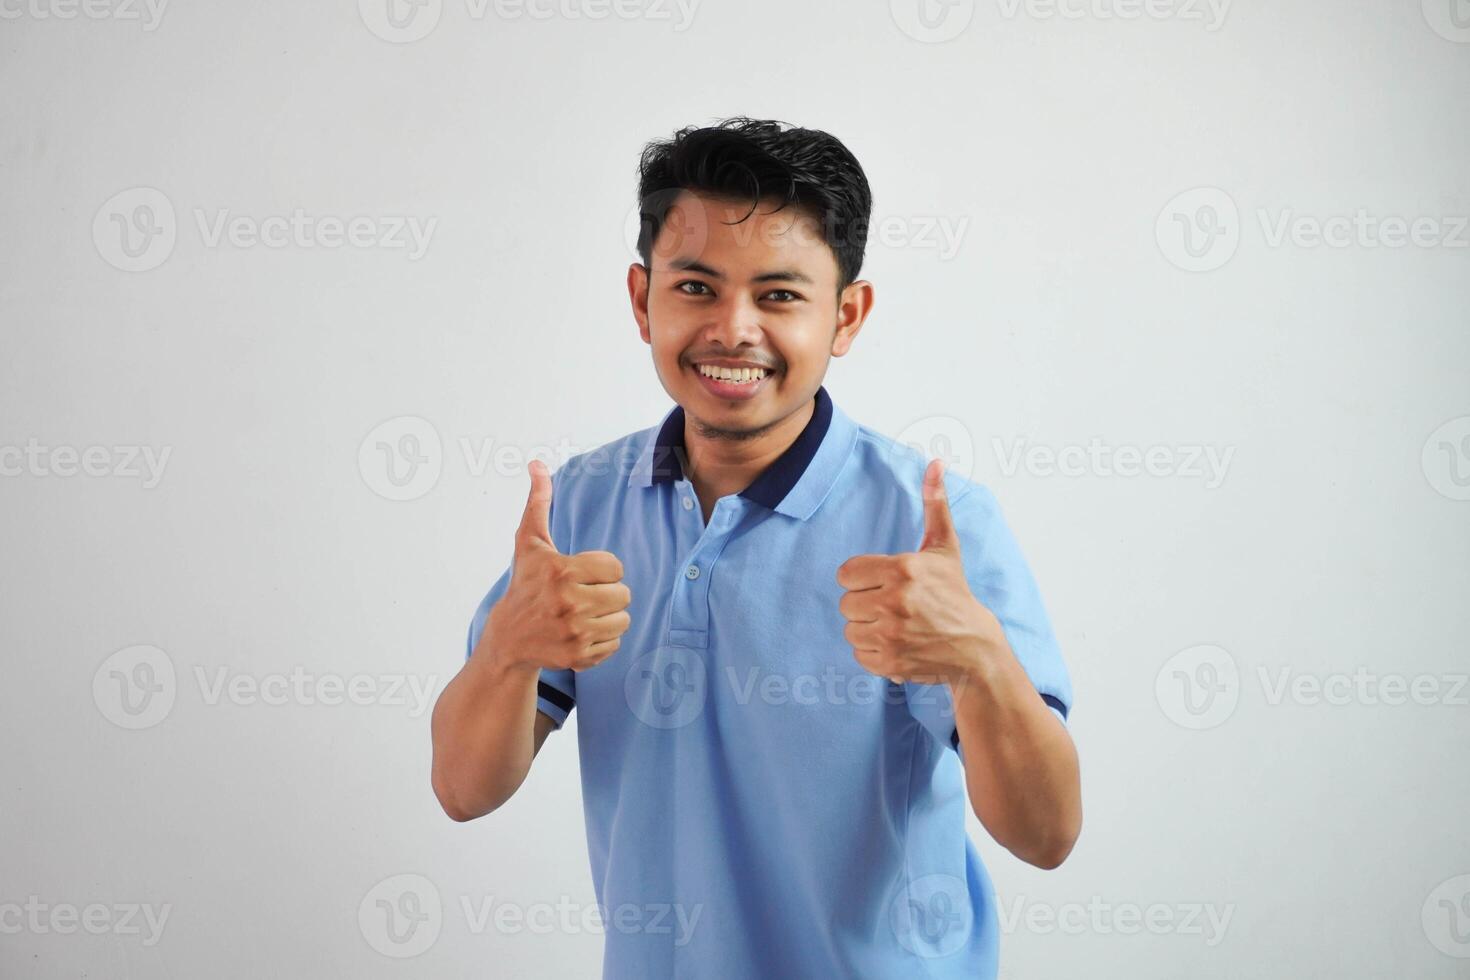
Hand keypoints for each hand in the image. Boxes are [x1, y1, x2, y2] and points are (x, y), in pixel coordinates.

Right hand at [481, 459, 631, 672]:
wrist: (508, 638)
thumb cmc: (524, 584)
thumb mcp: (530, 543)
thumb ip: (539, 503)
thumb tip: (536, 464)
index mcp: (561, 572)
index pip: (616, 567)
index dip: (601, 570)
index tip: (580, 574)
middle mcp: (568, 604)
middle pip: (623, 594)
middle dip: (606, 593)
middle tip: (582, 596)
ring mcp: (574, 633)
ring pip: (624, 620)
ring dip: (608, 616)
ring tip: (583, 614)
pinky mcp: (579, 657)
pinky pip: (615, 643)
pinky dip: (603, 639)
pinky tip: (580, 633)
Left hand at [835, 459, 1001, 688]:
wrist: (976, 649)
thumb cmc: (955, 594)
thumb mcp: (944, 547)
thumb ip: (935, 504)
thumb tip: (936, 462)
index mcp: (903, 569)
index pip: (846, 573)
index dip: (862, 579)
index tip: (884, 583)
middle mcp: (895, 602)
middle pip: (845, 603)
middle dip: (865, 604)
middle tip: (893, 606)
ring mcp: (892, 635)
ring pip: (850, 629)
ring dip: (868, 629)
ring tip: (896, 626)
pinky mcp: (890, 663)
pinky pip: (858, 654)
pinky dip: (873, 652)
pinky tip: (897, 645)